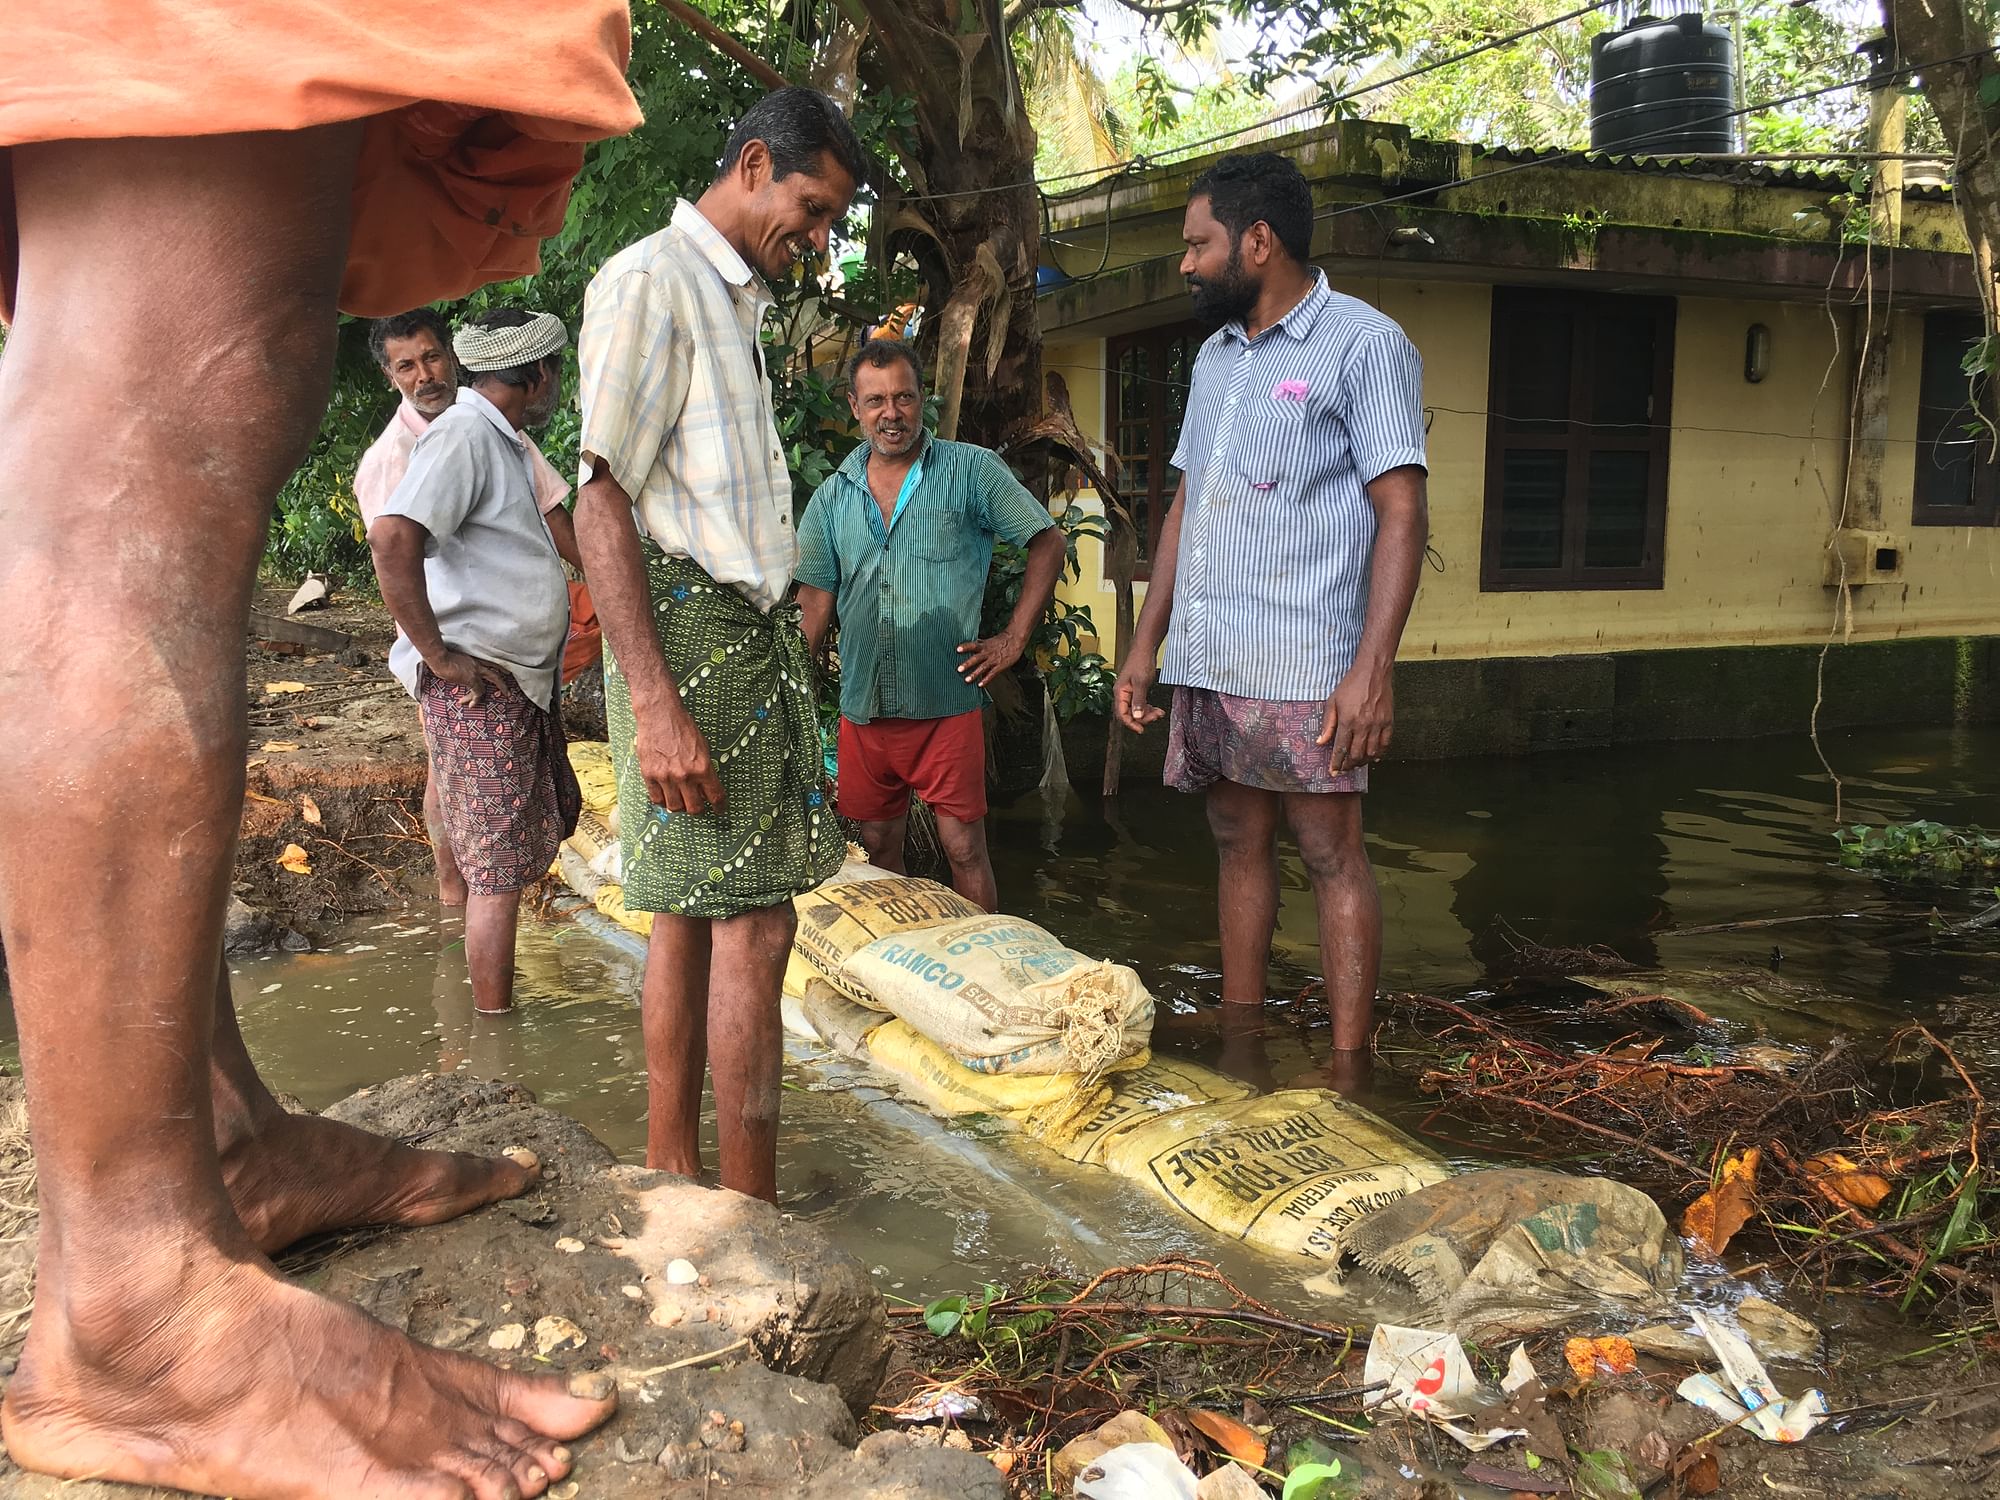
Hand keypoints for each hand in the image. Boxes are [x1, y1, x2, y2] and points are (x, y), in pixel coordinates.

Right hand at [427, 650, 510, 704]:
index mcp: (473, 658)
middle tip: (507, 693)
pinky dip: (475, 699)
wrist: (439, 657)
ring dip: (479, 697)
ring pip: (487, 685)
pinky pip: (479, 692)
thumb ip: (457, 665)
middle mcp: (477, 663)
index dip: (498, 668)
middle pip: (494, 674)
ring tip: (473, 705)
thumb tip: (451, 670)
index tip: (504, 673)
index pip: (489, 662)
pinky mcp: (472, 679)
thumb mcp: (451, 660)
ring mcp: (476, 671)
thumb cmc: (439, 657)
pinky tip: (470, 705)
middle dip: (502, 684)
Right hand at [634, 697, 724, 814]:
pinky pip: (656, 799)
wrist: (659, 714)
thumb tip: (705, 788)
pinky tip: (665, 794)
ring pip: (674, 807)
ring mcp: (666, 777)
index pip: (715, 796)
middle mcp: (685, 775)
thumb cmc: (682, 727)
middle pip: (694, 808)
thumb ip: (704, 769)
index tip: (719, 809)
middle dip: (698, 809)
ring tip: (679, 799)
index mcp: (702, 767)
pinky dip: (662, 800)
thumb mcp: (703, 747)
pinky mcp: (649, 775)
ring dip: (679, 806)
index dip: (719, 806)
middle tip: (697, 805)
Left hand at [955, 630, 1025, 688]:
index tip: (958, 649)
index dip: (966, 647)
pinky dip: (986, 679)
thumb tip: (971, 646)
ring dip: (974, 674)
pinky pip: (992, 674)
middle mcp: (987, 653)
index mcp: (984, 645)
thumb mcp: (989, 641)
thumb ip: (980, 644)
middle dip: (967, 664)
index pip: (973, 645)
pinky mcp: (1000, 666)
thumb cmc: (1001, 640)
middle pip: (976, 658)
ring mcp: (994, 660)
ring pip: (983, 667)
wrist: (1016, 640)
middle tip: (959, 669)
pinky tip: (980, 685)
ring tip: (967, 680)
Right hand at [1113, 658, 1163, 733]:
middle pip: (1129, 714)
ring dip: (1147, 714)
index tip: (1141, 730)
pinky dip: (1148, 708)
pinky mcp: (1136, 690)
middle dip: (1142, 718)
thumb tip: (1136, 717)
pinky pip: (1140, 704)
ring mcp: (1130, 692)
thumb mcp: (1141, 682)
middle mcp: (1123, 694)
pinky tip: (1157, 709)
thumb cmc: (1141, 662)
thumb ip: (1138, 701)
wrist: (1145, 649)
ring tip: (1159, 713)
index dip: (1130, 724)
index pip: (1121, 714)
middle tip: (1155, 717)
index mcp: (1120, 692)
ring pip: (1136, 710)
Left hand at [1316, 664, 1392, 775]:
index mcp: (1348, 721)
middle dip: (1349, 765)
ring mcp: (1378, 725)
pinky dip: (1379, 753)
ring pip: (1371, 753)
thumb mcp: (1332, 702)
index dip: (1336, 763)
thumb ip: (1327, 724)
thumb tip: (1321, 742)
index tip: (1333, 772)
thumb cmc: (1351, 685)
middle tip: (1344, 769)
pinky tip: (1373, 757)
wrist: (1373, 672)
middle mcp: (1363, 726)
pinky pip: (1385, 744)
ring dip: (1363, 762)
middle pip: (1356, 755)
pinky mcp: (1389, 722)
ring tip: (1356, 764)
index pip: (1341, 749)